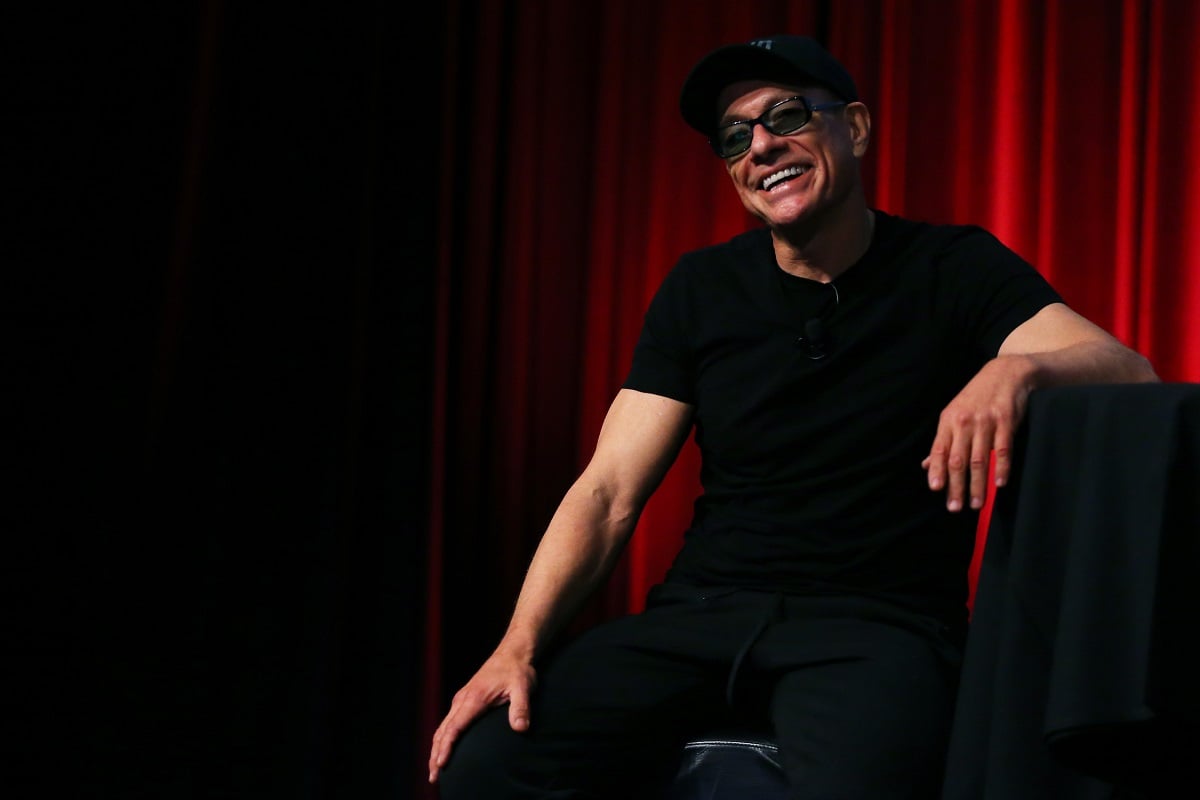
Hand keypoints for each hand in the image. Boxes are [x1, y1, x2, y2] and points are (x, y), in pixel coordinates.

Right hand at [428, 649, 536, 783]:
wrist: (512, 653)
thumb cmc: (518, 670)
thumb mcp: (524, 687)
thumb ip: (521, 707)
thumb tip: (520, 728)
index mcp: (474, 698)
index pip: (455, 727)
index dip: (446, 747)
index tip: (440, 763)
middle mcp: (463, 699)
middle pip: (443, 730)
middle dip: (436, 754)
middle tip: (433, 776)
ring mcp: (461, 699)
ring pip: (443, 727)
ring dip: (436, 748)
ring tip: (434, 769)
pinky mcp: (464, 700)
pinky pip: (448, 722)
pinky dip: (441, 738)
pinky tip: (442, 749)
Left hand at [922, 356, 1033, 511]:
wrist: (1005, 373)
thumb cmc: (976, 397)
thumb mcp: (954, 414)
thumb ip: (942, 441)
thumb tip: (925, 464)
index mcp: (948, 421)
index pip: (939, 450)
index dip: (936, 470)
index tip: (936, 489)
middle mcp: (964, 422)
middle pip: (958, 460)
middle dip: (956, 486)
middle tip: (955, 507)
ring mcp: (986, 422)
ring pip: (979, 459)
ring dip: (978, 484)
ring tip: (976, 503)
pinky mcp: (1006, 421)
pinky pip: (1003, 449)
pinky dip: (1001, 467)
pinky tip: (999, 484)